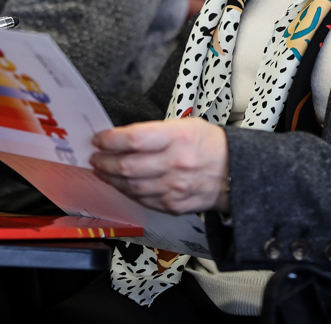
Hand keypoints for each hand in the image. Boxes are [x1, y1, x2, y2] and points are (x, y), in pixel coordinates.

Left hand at [90, 118, 228, 214]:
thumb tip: (122, 138)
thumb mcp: (185, 125)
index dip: (110, 140)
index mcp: (177, 138)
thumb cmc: (209, 144)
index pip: (133, 139)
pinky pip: (142, 200)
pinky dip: (127, 192)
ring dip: (111, 179)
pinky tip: (121, 184)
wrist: (235, 172)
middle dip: (104, 162)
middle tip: (95, 157)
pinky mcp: (173, 205)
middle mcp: (175, 164)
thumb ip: (153, 131)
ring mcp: (174, 188)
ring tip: (102, 170)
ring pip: (131, 187)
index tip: (99, 139)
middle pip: (127, 166)